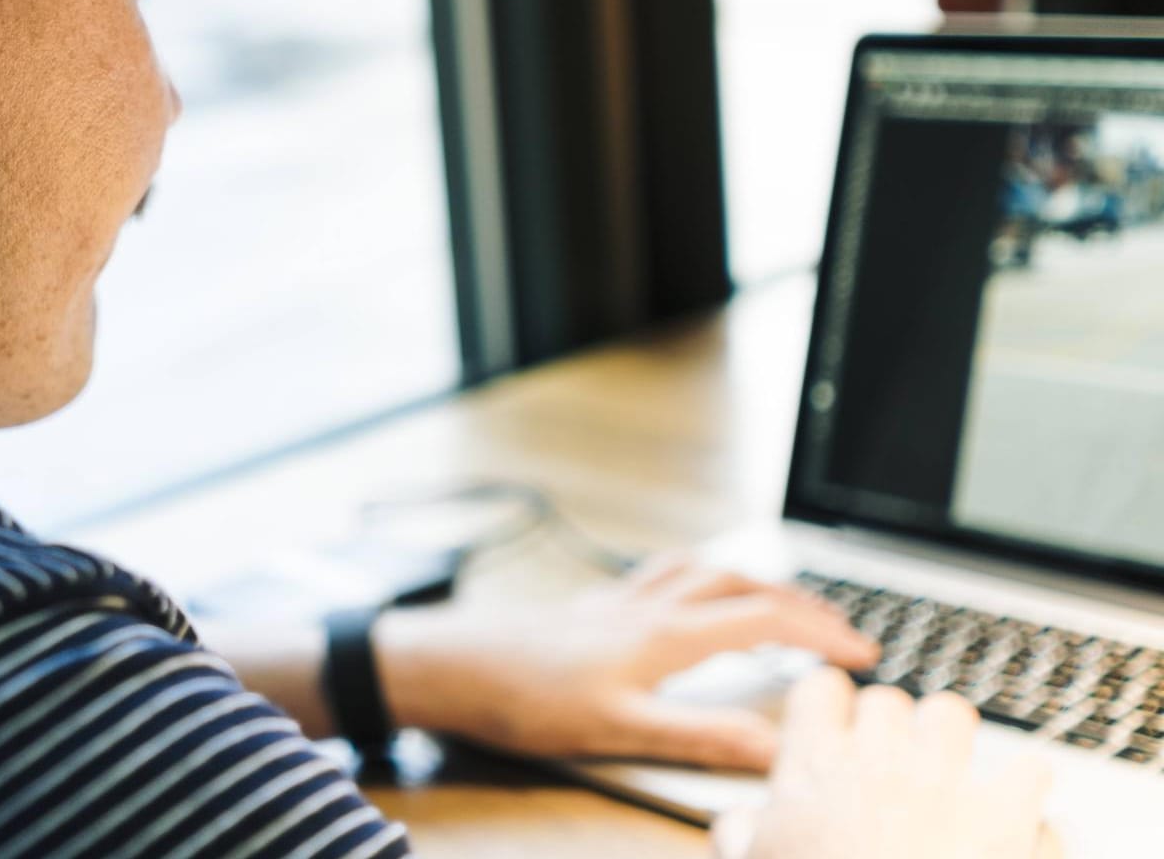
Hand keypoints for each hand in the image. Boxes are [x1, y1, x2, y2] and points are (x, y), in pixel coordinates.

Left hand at [372, 556, 879, 769]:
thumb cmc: (527, 697)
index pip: (765, 619)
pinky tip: (685, 591)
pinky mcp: (590, 605)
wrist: (453, 664)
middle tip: (839, 629)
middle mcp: (646, 605)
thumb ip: (700, 736)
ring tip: (779, 599)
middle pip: (742, 584)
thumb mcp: (621, 730)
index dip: (821, 633)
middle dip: (800, 602)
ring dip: (750, 579)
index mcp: (665, 635)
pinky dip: (695, 574)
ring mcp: (617, 600)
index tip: (862, 654)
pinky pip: (660, 573)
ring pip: (701, 569)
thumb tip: (775, 746)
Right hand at [712, 669, 1058, 857]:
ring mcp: (947, 780)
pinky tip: (1012, 812)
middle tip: (888, 767)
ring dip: (950, 740)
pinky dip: (1024, 790)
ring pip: (951, 712)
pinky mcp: (1008, 811)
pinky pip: (1029, 768)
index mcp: (815, 768)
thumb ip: (739, 835)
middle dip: (889, 728)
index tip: (833, 725)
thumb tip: (734, 821)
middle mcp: (880, 759)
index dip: (828, 706)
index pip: (821, 689)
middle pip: (887, 699)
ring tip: (947, 774)